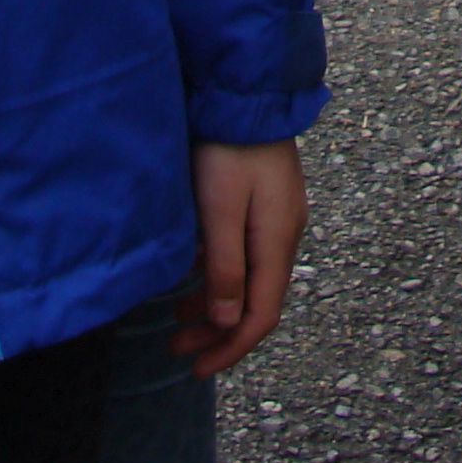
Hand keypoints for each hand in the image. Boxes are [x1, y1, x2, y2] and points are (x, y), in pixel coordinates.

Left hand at [173, 139, 305, 378]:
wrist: (247, 93)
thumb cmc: (229, 149)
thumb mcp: (220, 211)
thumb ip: (225, 268)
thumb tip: (228, 322)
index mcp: (277, 242)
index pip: (261, 315)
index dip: (231, 348)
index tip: (198, 369)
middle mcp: (284, 234)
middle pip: (256, 300)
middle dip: (218, 332)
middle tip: (177, 348)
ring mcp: (277, 216)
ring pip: (250, 277)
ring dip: (215, 303)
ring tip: (177, 316)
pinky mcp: (266, 201)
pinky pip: (245, 253)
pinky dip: (219, 273)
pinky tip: (193, 270)